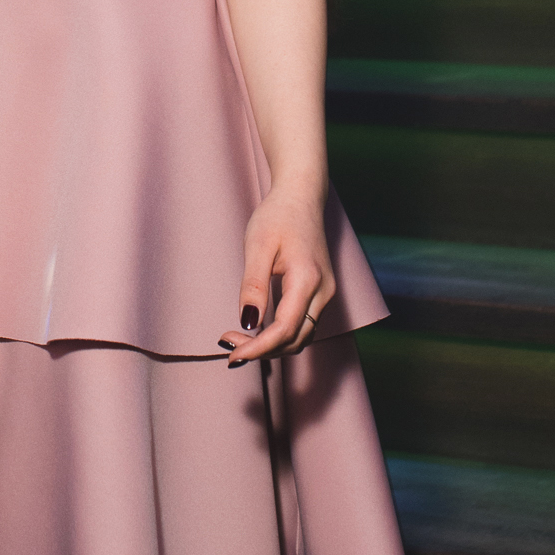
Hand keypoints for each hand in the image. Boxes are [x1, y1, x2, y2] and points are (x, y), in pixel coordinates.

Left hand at [217, 187, 335, 365]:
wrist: (300, 197)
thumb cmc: (277, 217)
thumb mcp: (258, 246)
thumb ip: (253, 286)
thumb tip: (248, 323)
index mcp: (308, 280)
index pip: (284, 330)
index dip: (258, 349)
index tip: (232, 356)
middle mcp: (323, 292)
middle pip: (294, 340)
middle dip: (261, 350)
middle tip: (228, 345)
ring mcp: (326, 294)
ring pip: (301, 337)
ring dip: (271, 346)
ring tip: (238, 340)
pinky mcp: (321, 293)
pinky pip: (303, 326)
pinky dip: (281, 336)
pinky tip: (258, 331)